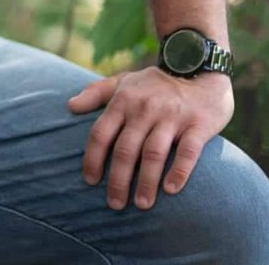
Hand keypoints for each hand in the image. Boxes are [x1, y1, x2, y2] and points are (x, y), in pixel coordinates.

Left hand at [68, 67, 234, 210]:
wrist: (198, 65)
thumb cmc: (156, 83)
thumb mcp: (124, 82)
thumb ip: (96, 93)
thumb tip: (70, 106)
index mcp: (123, 101)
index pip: (101, 134)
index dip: (93, 159)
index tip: (90, 181)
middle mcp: (144, 110)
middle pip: (125, 149)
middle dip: (118, 180)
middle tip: (114, 204)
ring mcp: (172, 117)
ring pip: (154, 153)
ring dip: (146, 181)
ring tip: (141, 204)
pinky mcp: (198, 125)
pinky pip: (188, 152)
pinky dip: (179, 171)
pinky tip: (171, 189)